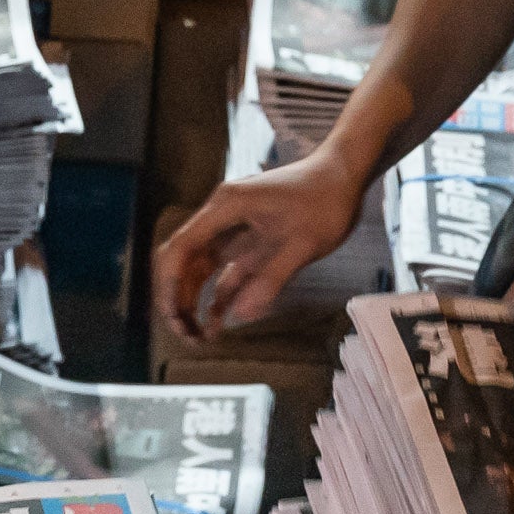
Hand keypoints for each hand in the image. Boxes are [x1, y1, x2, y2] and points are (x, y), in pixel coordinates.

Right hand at [154, 154, 367, 341]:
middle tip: (187, 335)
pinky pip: (222, 274)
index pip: (182, 247)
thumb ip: (272, 278)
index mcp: (227, 207)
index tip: (173, 317)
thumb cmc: (325, 201)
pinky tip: (217, 324)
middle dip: (177, 299)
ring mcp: (231, 230)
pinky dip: (217, 298)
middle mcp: (221, 217)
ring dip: (193, 302)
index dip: (170, 285)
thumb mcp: (304, 243)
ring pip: (198, 271)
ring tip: (198, 337)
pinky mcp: (246, 243)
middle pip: (183, 261)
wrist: (343, 177)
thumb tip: (240, 316)